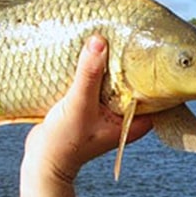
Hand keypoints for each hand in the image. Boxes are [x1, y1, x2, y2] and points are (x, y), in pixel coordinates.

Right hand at [23, 35, 152, 182]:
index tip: (150, 45)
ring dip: (110, 66)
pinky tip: (90, 54)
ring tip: (110, 37)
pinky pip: (98, 85)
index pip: (154, 91)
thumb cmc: (65, 141)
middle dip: (129, 63)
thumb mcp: (79, 104)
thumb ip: (89, 74)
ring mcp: (108, 113)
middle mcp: (125, 117)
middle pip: (133, 83)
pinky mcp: (91, 108)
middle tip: (129, 34)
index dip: (153, 70)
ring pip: (115, 82)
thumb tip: (99, 41)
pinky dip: (94, 72)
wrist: (41, 162)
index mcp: (133, 122)